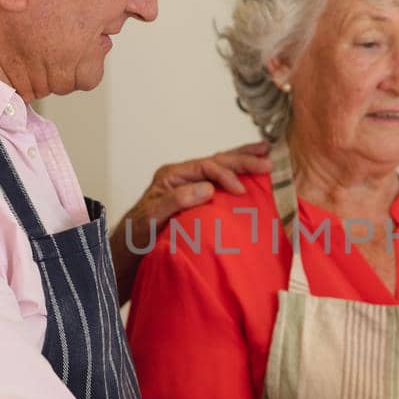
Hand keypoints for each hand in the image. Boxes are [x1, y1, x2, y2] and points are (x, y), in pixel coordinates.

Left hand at [124, 141, 271, 227]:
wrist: (131, 247)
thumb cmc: (139, 233)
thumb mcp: (154, 216)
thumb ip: (178, 199)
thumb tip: (208, 188)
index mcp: (172, 175)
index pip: (206, 166)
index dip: (226, 175)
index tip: (241, 190)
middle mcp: (183, 175)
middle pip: (217, 160)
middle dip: (243, 160)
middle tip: (267, 163)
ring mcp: (191, 184)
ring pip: (221, 164)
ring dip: (243, 159)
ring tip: (266, 152)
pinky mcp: (198, 195)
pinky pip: (221, 179)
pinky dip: (238, 173)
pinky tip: (252, 170)